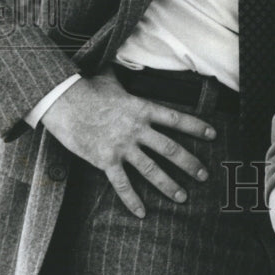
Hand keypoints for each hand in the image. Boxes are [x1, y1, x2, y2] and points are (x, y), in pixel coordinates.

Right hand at [41, 70, 215, 217]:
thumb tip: (132, 61)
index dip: (196, 127)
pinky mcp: (104, 160)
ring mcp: (121, 146)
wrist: (61, 101)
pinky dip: (132, 200)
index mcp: (141, 108)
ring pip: (151, 169)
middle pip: (170, 149)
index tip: (213, 134)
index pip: (175, 119)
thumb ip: (126, 74)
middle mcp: (136, 129)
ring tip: (182, 197)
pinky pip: (122, 184)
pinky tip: (142, 213)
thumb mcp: (110, 76)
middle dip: (189, 163)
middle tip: (204, 175)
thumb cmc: (86, 88)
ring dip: (169, 185)